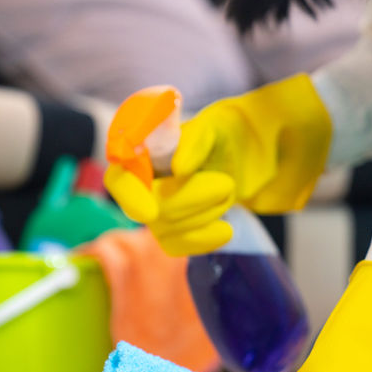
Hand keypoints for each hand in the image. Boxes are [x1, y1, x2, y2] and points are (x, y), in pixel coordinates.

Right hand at [106, 74, 331, 255]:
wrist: (252, 156)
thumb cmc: (228, 132)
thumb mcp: (219, 125)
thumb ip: (196, 140)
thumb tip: (178, 168)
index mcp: (143, 151)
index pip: (118, 179)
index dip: (129, 196)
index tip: (150, 212)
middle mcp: (143, 182)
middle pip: (151, 208)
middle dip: (190, 200)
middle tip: (226, 183)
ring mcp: (157, 208)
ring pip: (166, 230)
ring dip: (203, 215)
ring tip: (229, 191)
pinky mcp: (175, 230)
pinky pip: (178, 246)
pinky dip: (203, 240)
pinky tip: (226, 229)